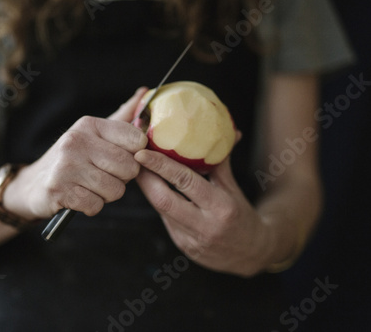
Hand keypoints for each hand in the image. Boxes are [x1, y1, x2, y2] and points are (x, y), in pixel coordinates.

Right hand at [4, 88, 148, 219]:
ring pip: (115, 190)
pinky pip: (96, 205)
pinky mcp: (59, 189)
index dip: (135, 156)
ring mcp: (66, 165)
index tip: (120, 159)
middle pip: (130, 168)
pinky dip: (91, 207)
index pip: (137, 140)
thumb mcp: (94, 134)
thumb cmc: (72, 159)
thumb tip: (145, 92)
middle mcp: (77, 140)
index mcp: (89, 124)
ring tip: (89, 186)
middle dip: (122, 179)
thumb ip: (121, 117)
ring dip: (106, 195)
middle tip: (102, 176)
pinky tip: (79, 197)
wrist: (32, 185)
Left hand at [135, 142, 276, 276]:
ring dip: (148, 189)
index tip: (143, 152)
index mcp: (221, 207)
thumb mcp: (233, 188)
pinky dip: (159, 203)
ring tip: (140, 170)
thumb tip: (225, 131)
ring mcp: (191, 240)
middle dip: (144, 178)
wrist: (252, 254)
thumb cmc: (243, 216)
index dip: (160, 166)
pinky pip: (165, 220)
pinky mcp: (183, 247)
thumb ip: (220, 163)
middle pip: (163, 200)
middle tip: (133, 159)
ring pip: (160, 211)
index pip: (185, 181)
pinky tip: (154, 190)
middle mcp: (205, 225)